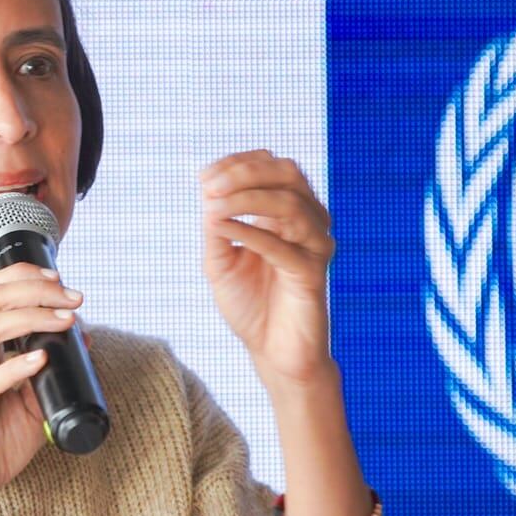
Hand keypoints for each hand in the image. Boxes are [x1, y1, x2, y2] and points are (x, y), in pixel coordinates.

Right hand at [0, 262, 84, 515]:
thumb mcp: (28, 405)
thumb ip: (48, 374)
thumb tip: (84, 342)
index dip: (23, 276)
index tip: (60, 280)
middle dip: (35, 291)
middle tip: (74, 298)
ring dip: (31, 319)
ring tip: (66, 322)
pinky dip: (14, 367)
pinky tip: (40, 360)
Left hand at [199, 149, 335, 388]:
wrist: (272, 352)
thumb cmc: (249, 304)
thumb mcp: (219, 261)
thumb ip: (216, 226)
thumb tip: (207, 190)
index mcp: (286, 212)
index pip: (270, 166)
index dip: (237, 164)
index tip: (202, 176)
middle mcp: (307, 222)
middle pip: (287, 174)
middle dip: (245, 173)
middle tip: (210, 185)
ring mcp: (314, 246)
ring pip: (290, 203)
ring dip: (246, 199)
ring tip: (213, 206)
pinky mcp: (312, 274)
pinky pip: (283, 245)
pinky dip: (250, 232)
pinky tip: (222, 229)